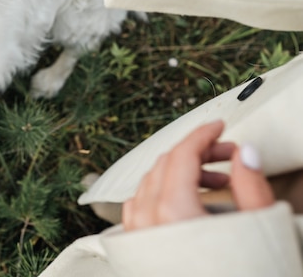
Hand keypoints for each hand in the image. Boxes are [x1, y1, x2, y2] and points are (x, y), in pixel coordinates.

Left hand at [122, 120, 274, 230]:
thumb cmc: (238, 276)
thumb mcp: (255, 229)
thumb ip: (250, 187)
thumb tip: (244, 153)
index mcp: (173, 211)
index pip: (182, 155)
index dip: (202, 135)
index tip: (218, 126)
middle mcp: (147, 220)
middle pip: (165, 165)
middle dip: (197, 153)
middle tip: (226, 154)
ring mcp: (136, 233)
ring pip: (150, 183)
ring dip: (180, 173)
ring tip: (215, 182)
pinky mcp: (133, 245)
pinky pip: (139, 205)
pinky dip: (160, 192)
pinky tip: (183, 198)